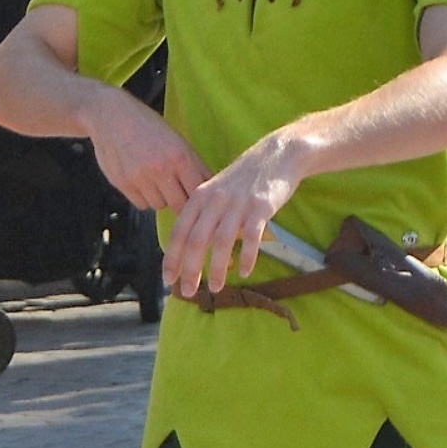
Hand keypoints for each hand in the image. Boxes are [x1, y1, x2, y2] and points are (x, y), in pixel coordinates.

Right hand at [83, 84, 208, 213]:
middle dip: (180, 201)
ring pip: (159, 205)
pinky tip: (141, 180)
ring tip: (155, 180)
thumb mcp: (178, 141)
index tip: (197, 198)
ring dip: (160, 198)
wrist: (111, 116)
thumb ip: (194, 166)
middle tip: (176, 191)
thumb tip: (210, 190)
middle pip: (179, 205)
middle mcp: (160, 169)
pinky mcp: (122, 183)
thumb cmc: (148, 127)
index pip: (197, 192)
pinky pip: (141, 204)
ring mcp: (140, 178)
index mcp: (180, 157)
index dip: (198, 198)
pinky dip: (143, 197)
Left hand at [162, 123, 309, 298]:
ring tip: (215, 288)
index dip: (172, 258)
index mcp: (200, 196)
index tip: (169, 280)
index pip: (179, 232)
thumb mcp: (217, 190)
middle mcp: (215, 200)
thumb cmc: (245, 179)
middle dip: (190, 270)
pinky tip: (244, 272)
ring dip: (216, 268)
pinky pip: (251, 236)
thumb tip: (192, 246)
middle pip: (196, 240)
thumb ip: (204, 214)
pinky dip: (246, 256)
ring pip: (221, 241)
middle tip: (190, 292)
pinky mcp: (261, 206)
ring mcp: (238, 203)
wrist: (277, 155)